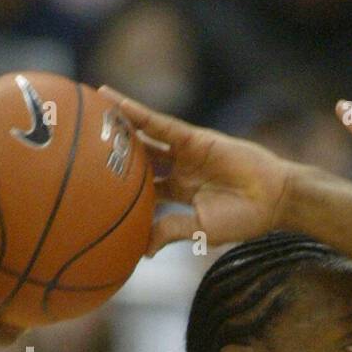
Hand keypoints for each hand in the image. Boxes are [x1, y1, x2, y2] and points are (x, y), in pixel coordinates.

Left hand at [98, 87, 295, 254]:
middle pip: (138, 159)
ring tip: (84, 112)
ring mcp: (184, 152)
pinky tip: (111, 100)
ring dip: (116, 125)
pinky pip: (157, 122)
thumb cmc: (243, 219)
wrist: (274, 198)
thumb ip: (170, 231)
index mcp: (179, 195)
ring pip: (142, 136)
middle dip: (112, 153)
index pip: (142, 191)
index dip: (119, 189)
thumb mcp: (201, 229)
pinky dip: (134, 110)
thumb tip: (141, 251)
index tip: (89, 191)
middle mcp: (178, 170)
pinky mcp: (192, 137)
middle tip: (77, 147)